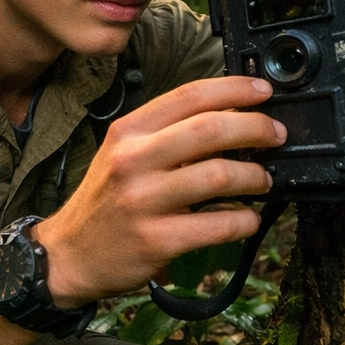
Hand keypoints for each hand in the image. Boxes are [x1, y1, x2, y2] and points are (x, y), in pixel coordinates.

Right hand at [34, 76, 285, 305]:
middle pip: (210, 129)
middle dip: (255, 128)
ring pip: (220, 176)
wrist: (69, 254)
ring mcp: (143, 200)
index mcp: (128, 132)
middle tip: (275, 136)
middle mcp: (133, 160)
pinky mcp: (156, 239)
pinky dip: (245, 221)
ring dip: (255, 177)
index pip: (189, 96)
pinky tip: (247, 219)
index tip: (264, 92)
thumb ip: (167, 135)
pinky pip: (218, 225)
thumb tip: (232, 118)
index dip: (235, 89)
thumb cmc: (106, 202)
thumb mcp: (123, 155)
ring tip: (262, 180)